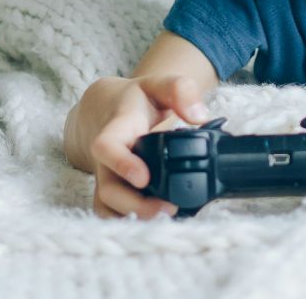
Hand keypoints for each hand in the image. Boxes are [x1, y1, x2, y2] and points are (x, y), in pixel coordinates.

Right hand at [65, 74, 210, 217]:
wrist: (110, 108)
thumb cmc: (138, 99)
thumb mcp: (159, 83)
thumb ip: (180, 90)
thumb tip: (199, 116)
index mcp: (116, 129)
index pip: (107, 147)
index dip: (122, 165)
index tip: (144, 178)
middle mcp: (105, 159)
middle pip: (108, 188)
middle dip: (134, 204)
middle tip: (168, 209)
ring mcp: (107, 176)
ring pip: (107, 206)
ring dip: (133, 217)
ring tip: (167, 219)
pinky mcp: (111, 189)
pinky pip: (111, 212)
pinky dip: (129, 220)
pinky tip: (156, 222)